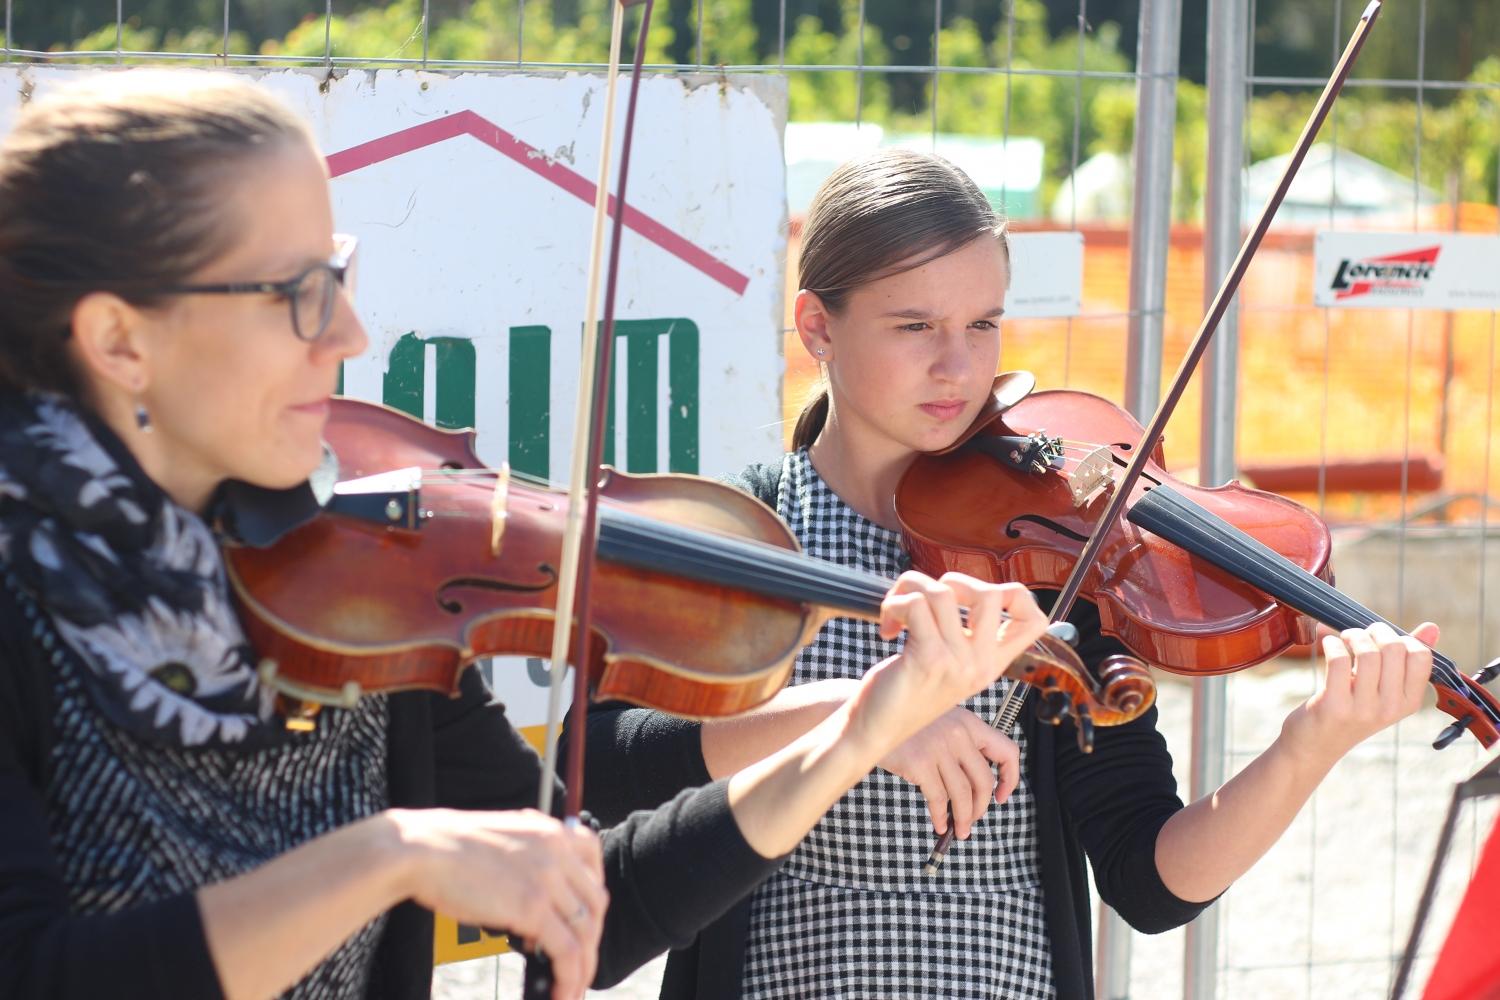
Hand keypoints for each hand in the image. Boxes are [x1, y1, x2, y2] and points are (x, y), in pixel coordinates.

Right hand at [391, 808, 606, 999]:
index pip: (593, 861)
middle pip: (595, 902)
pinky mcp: (531, 907)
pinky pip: (567, 950)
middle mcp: (556, 851)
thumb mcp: (502, 841)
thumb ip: (527, 865)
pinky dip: (569, 977)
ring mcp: (546, 879)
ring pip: (585, 931)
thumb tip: (535, 914)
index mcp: (549, 830)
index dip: (592, 894)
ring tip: (572, 989)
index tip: (584, 916)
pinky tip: (561, 992)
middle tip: (579, 963)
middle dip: (591, 938)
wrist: (422, 849)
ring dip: (583, 967)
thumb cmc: (448, 848)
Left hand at [857, 572, 1047, 752]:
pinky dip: (894, 604)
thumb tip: (955, 588)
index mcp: (990, 664)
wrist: (877, 731)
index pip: (1034, 621)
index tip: (974, 599)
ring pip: (944, 592)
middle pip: (992, 593)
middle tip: (928, 600)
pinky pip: (916, 605)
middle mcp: (980, 663)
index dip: (1014, 595)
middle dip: (953, 581)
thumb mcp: (948, 667)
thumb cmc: (905, 692)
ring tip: (897, 611)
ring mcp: (957, 661)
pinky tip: (888, 628)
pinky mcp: (928, 659)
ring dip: (911, 589)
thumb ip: (963, 636)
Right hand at [877, 705, 1019, 839]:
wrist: (872, 717)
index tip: (1000, 795)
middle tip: (972, 820)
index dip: (1009, 778)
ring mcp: (939, 747)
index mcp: (969, 722)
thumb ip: (961, 744)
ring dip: (963, 819)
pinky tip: (940, 824)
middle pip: (983, 781)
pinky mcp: (919, 763)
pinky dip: (941, 817)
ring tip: (958, 831)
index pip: (1007, 751)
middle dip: (980, 808)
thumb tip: (976, 788)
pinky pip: (938, 799)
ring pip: (962, 795)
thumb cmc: (907, 726)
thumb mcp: (941, 723)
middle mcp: (958, 733)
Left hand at [1282, 621, 1438, 762]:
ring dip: (1352, 635)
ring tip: (1342, 639)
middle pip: (1394, 648)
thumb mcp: (1383, 689)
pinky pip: (1339, 661)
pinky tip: (1327, 643)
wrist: (1315, 746)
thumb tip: (1432, 628)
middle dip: (1374, 631)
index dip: (1402, 638)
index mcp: (1409, 702)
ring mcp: (1363, 709)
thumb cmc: (1351, 709)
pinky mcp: (1334, 706)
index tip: (1382, 638)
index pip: (1422, 656)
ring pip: (1368, 653)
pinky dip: (1331, 643)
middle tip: (1358, 635)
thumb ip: (1406, 659)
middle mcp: (1391, 707)